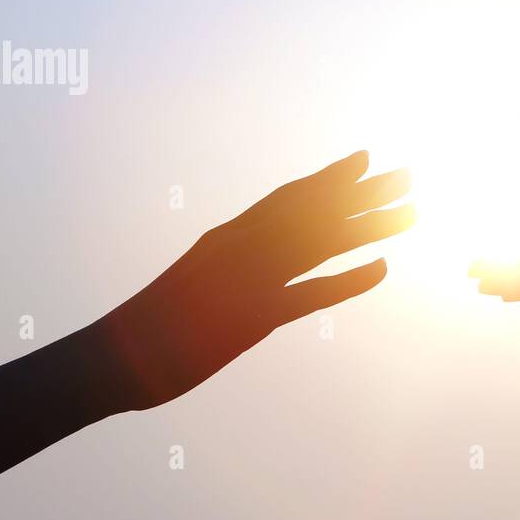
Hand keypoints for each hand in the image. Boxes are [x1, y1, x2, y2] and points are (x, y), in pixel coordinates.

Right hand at [101, 150, 413, 407]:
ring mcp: (247, 279)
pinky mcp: (252, 317)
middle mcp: (241, 247)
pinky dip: (349, 279)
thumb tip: (246, 265)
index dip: (329, 178)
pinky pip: (311, 293)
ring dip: (370, 225)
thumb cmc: (145, 328)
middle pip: (315, 211)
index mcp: (225, 238)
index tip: (364, 160)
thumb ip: (224, 269)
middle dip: (363, 193)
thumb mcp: (192, 284)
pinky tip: (383, 268)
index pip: (287, 198)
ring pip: (322, 242)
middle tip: (408, 177)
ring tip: (412, 213)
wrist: (107, 358)